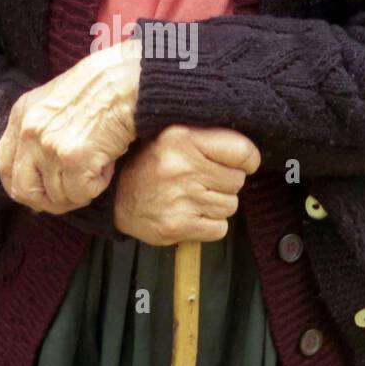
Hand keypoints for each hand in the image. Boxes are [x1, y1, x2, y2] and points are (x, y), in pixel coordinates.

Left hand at [0, 37, 141, 211]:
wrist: (128, 79)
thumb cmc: (101, 88)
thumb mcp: (54, 101)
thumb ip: (39, 132)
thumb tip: (38, 176)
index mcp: (21, 115)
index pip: (4, 167)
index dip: (23, 186)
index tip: (42, 191)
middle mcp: (29, 132)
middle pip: (23, 190)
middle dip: (48, 201)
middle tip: (71, 194)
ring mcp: (49, 146)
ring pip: (57, 196)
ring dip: (80, 190)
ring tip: (98, 165)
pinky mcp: (73, 159)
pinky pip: (80, 194)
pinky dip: (97, 187)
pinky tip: (106, 166)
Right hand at [113, 124, 260, 244]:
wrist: (116, 196)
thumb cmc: (150, 165)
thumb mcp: (174, 137)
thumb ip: (208, 137)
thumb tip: (249, 151)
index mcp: (181, 138)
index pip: (242, 151)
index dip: (248, 160)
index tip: (242, 163)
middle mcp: (180, 166)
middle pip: (237, 180)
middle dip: (226, 182)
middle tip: (203, 180)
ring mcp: (179, 198)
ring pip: (230, 205)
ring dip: (217, 204)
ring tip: (193, 197)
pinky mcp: (177, 226)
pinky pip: (219, 228)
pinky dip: (210, 225)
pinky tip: (192, 214)